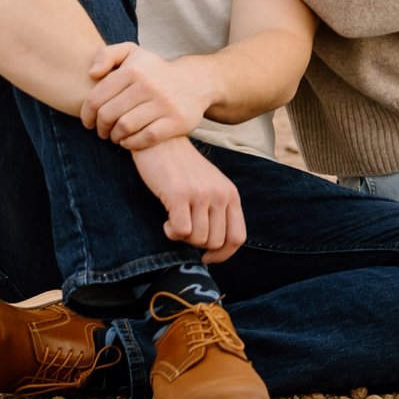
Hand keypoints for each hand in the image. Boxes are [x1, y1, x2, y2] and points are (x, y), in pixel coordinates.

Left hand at [83, 41, 217, 149]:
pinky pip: (146, 137)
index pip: (97, 98)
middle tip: (102, 131)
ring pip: (125, 127)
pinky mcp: (176, 120)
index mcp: (133, 69)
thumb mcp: (132, 53)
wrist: (196, 81)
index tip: (89, 122)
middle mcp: (148, 85)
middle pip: (109, 115)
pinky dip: (132, 143)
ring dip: (115, 136)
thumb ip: (106, 55)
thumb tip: (92, 74)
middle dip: (100, 127)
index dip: (87, 114)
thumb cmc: (154, 71)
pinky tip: (129, 141)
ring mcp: (164, 103)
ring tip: (115, 135)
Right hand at [128, 137, 245, 263]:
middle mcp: (220, 194)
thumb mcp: (210, 186)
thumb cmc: (182, 168)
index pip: (237, 237)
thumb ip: (217, 210)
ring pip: (198, 239)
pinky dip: (171, 233)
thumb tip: (214, 248)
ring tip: (174, 221)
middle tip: (184, 230)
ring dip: (182, 237)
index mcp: (230, 194)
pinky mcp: (179, 194)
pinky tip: (166, 221)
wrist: (161, 141)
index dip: (223, 255)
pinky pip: (181, 231)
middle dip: (197, 244)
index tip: (206, 257)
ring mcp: (201, 194)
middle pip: (215, 242)